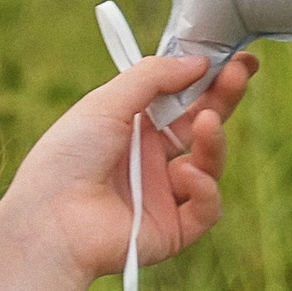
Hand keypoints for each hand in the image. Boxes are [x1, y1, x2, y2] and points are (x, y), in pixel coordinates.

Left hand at [5, 48, 258, 285]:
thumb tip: (199, 61)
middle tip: (241, 74)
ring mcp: (163, 196)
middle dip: (224, 100)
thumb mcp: (106, 103)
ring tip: (208, 124)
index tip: (235, 60)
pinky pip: (206, 208)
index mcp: (132, 129)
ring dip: (215, 142)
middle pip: (201, 127)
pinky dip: (205, 189)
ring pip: (209, 166)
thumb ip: (152, 77)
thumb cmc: (66, 157)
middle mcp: (150, 161)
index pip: (181, 100)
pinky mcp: (172, 230)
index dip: (208, 80)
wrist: (50, 219)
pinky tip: (186, 176)